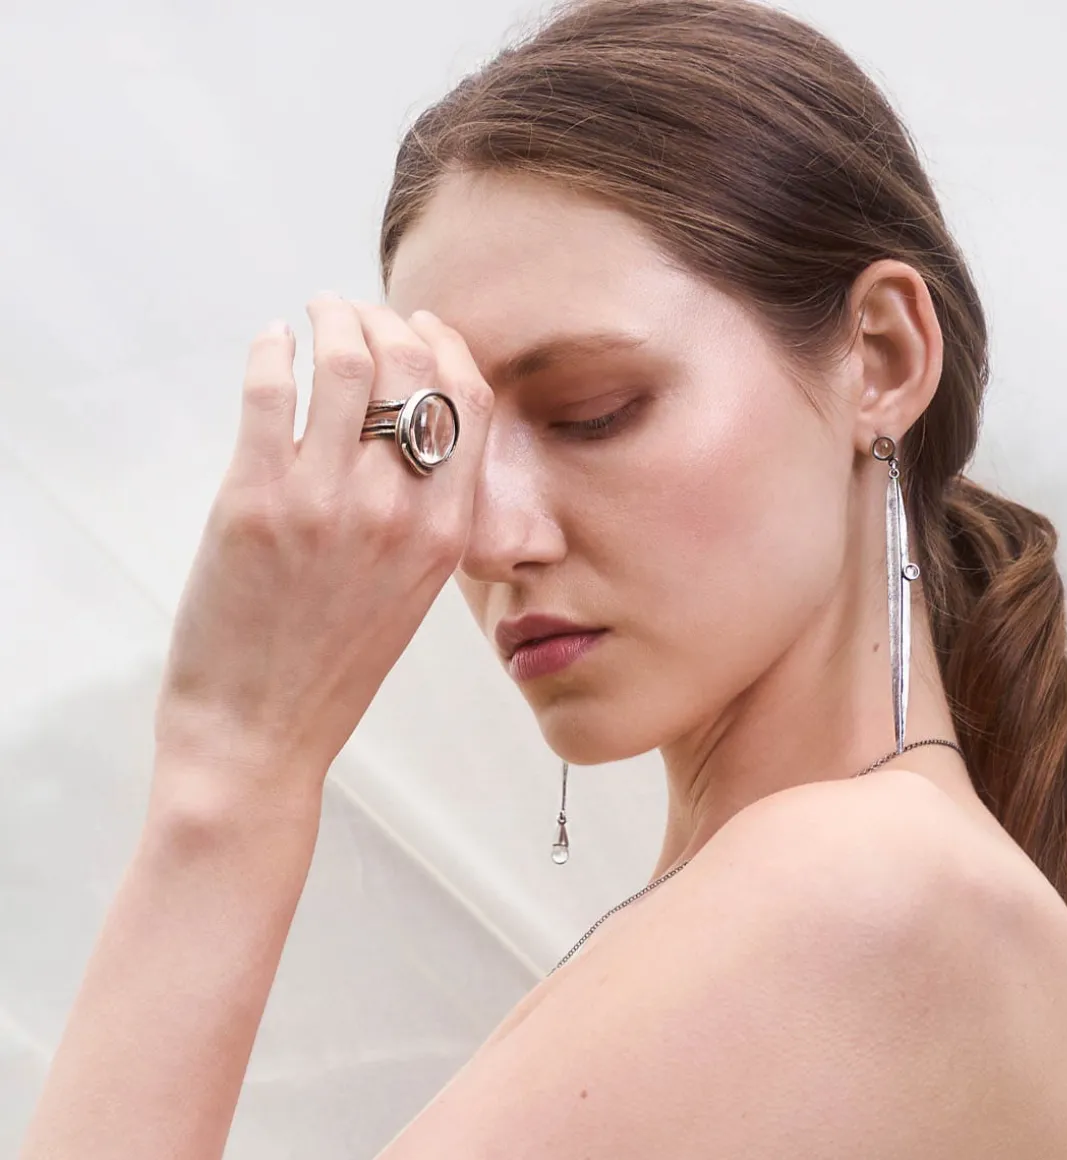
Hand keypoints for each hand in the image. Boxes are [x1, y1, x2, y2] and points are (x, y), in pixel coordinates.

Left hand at [153, 295, 492, 807]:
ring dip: (332, 319)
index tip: (422, 324)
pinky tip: (271, 343)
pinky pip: (270, 392)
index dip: (448, 345)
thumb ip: (427, 513)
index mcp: (447, 532)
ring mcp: (326, 504)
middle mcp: (398, 511)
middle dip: (385, 319)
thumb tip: (410, 426)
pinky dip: (271, 350)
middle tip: (356, 312)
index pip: (470, 402)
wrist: (262, 730)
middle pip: (412, 368)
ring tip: (317, 313)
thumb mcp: (414, 590)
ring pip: (346, 366)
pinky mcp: (254, 502)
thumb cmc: (335, 662)